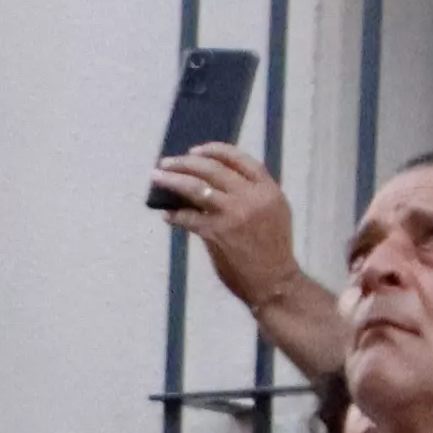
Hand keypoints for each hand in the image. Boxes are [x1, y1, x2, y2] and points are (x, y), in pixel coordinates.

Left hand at [154, 145, 322, 311]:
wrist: (275, 282)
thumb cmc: (272, 249)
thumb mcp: (272, 213)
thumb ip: (251, 194)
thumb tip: (212, 181)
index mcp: (268, 190)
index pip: (240, 159)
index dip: (216, 150)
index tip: (196, 150)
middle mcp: (252, 198)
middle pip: (213, 168)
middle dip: (185, 162)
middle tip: (167, 162)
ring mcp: (234, 214)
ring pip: (196, 186)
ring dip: (172, 179)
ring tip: (157, 176)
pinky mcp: (217, 232)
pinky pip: (188, 217)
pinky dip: (175, 215)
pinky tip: (167, 215)